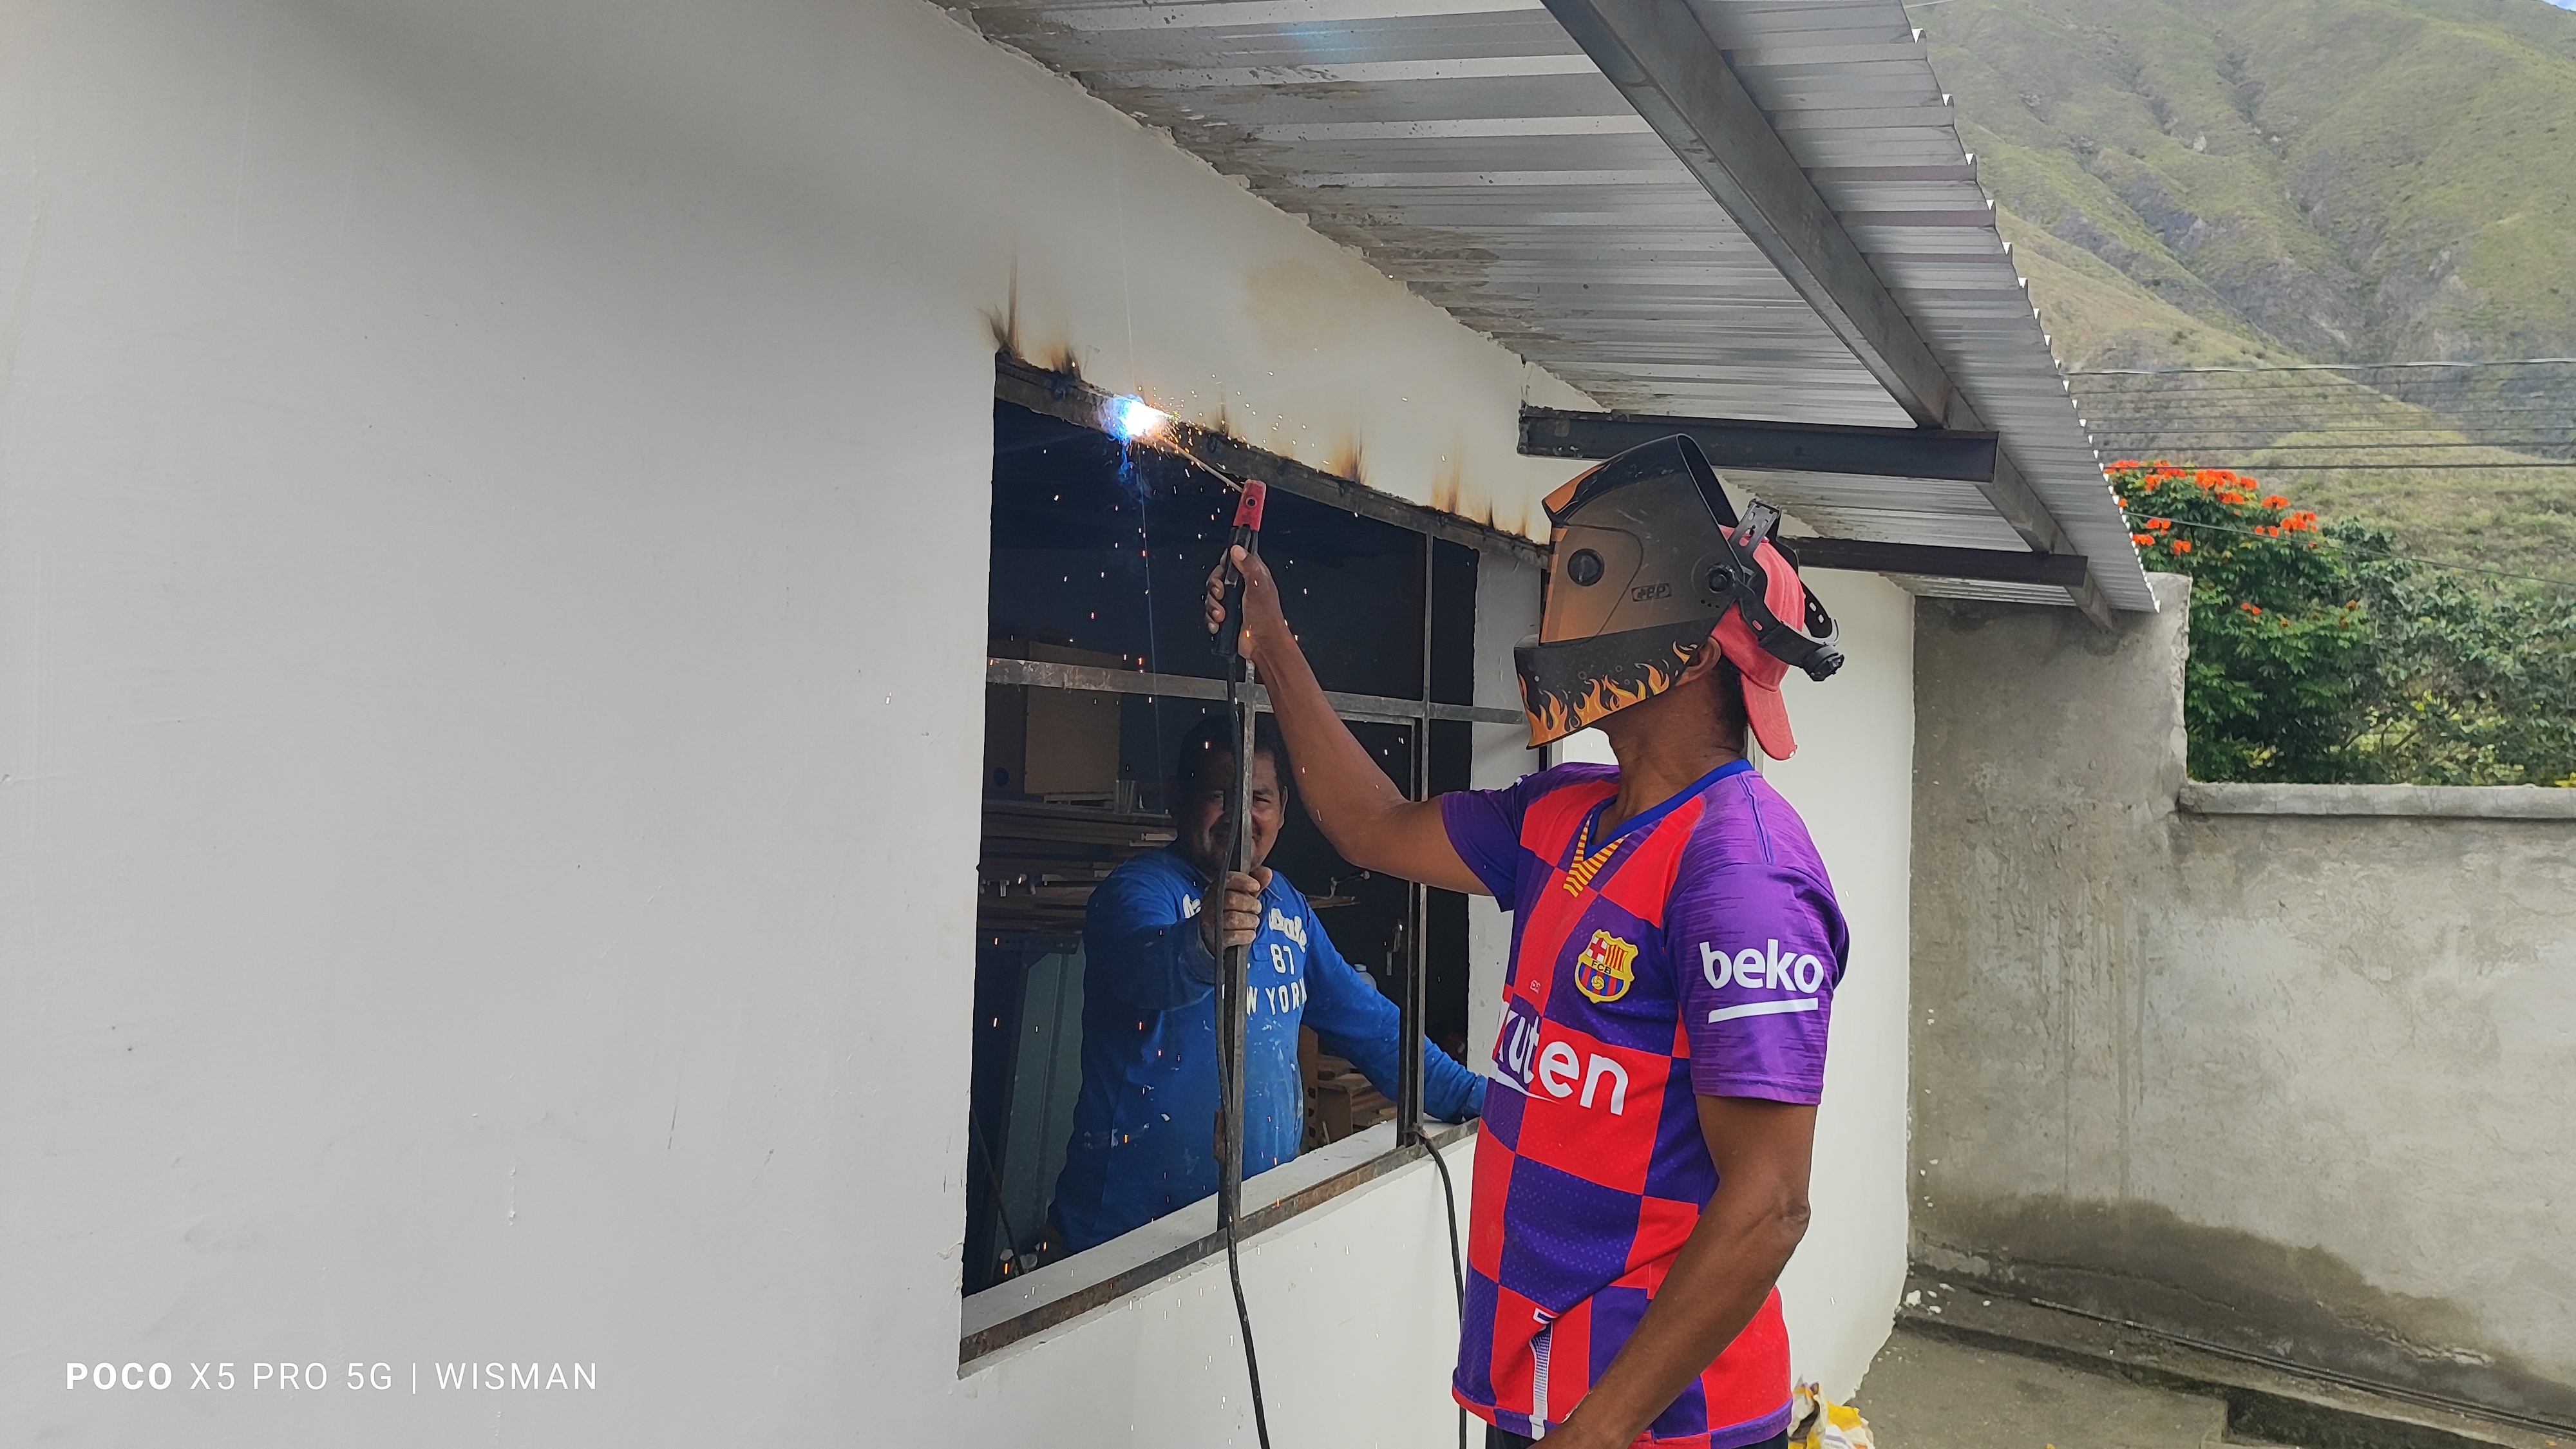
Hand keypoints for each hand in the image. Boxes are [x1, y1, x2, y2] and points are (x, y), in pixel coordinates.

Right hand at [1200, 866, 1272, 956]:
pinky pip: (1233, 936)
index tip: (1256, 886)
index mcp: (1217, 888)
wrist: (1212, 935)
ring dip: (1250, 920)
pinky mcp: (1216, 939)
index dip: (1243, 882)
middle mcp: (1211, 903)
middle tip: (1257, 907)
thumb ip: (1256, 882)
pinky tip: (1250, 933)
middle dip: (1250, 903)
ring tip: (1254, 921)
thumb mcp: (1244, 894)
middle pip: (1232, 899)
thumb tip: (1267, 872)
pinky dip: (1246, 935)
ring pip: (1233, 918)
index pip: (1228, 880)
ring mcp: (1211, 921)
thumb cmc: (1231, 910)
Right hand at [1203, 545, 1288, 663]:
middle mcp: (1243, 587)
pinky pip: (1210, 613)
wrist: (1263, 645)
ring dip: (1213, 606)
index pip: (1235, 559)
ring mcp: (1234, 602)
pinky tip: (1219, 624)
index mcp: (1254, 575)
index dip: (1226, 562)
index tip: (1224, 571)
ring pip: (1212, 596)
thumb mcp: (1258, 586)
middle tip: (1221, 595)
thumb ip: (1248, 566)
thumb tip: (1238, 549)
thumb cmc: (1266, 617)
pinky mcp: (1227, 617)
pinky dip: (1211, 619)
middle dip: (1215, 587)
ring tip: (1222, 614)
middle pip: (1218, 578)